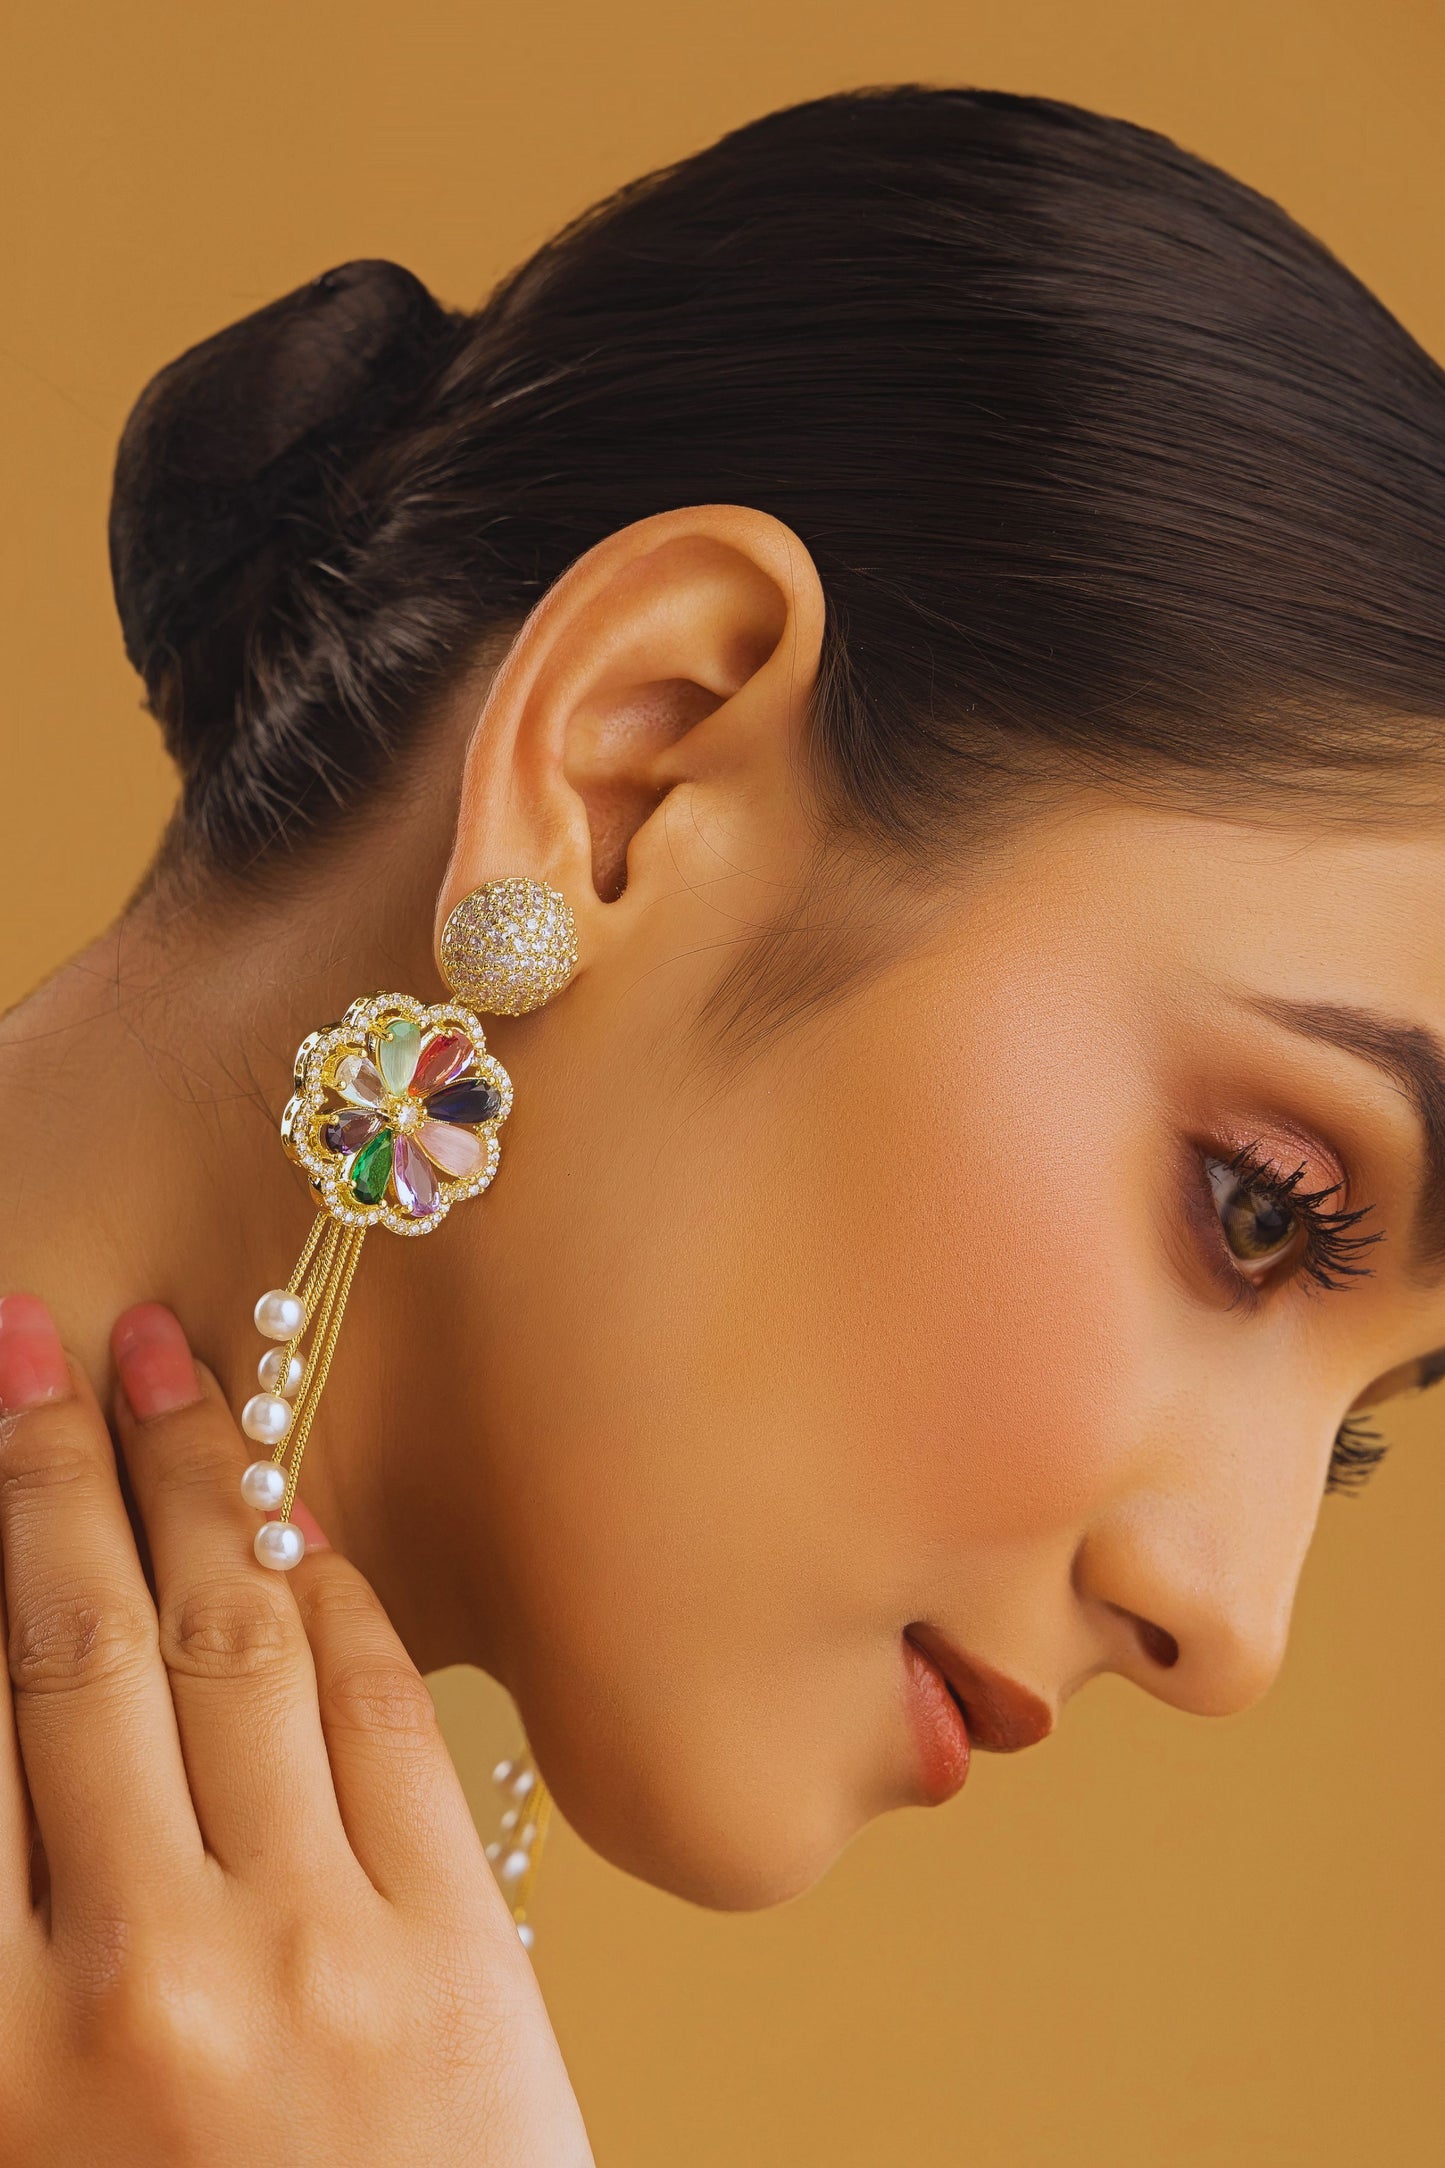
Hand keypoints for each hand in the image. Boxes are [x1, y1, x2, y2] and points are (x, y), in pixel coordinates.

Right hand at [0, 1294, 592, 2167]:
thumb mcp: (17, 2137)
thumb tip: (9, 1731)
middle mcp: (136, 1976)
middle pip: (71, 1651)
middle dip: (46, 1471)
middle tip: (31, 1338)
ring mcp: (311, 1951)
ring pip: (233, 1647)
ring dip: (193, 1487)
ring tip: (164, 1365)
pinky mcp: (453, 1949)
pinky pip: (376, 1715)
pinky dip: (331, 1592)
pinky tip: (296, 1514)